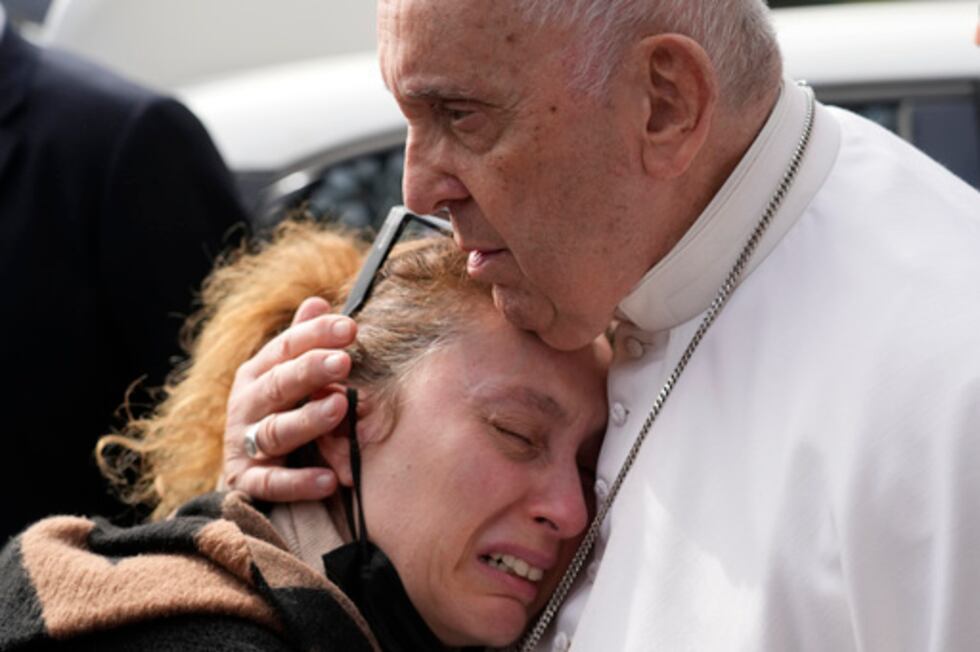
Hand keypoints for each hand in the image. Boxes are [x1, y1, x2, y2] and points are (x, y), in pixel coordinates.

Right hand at [222, 297, 355, 501]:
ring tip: (340, 408)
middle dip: (310, 371)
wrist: (246, 474)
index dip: (315, 335)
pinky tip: (329, 480)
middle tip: (343, 361)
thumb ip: (303, 343)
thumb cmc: (280, 412)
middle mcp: (248, 404)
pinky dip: (299, 482)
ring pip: (276, 430)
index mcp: (259, 373)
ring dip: (308, 419)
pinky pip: (272, 483)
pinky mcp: (248, 483)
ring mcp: (246, 444)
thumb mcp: (287, 376)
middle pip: (278, 384)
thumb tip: (319, 302)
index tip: (350, 327)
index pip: (286, 348)